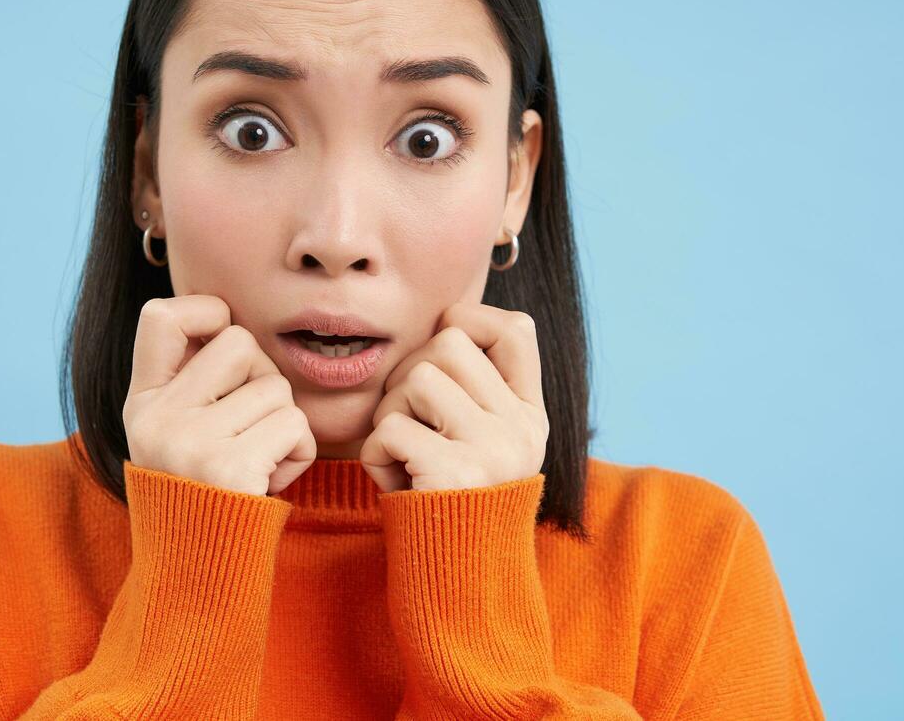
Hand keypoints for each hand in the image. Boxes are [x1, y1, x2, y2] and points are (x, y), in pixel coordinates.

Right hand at [123, 294, 316, 496]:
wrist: (197, 582)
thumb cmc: (204, 497)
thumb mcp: (175, 434)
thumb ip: (192, 381)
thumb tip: (225, 317)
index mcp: (142, 403)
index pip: (161, 315)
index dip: (205, 312)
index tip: (221, 339)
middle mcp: (157, 418)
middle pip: (241, 344)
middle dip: (263, 380)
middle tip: (250, 428)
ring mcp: (188, 442)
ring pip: (277, 388)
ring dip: (285, 424)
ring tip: (257, 464)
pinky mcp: (228, 470)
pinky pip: (294, 427)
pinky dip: (299, 453)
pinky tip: (270, 481)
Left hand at [359, 302, 547, 491]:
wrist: (449, 583)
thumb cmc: (442, 498)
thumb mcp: (475, 440)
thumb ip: (469, 387)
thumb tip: (441, 319)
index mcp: (529, 416)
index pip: (515, 329)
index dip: (468, 322)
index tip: (439, 363)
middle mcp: (522, 429)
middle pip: (449, 343)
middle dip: (407, 376)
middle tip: (408, 424)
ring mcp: (496, 450)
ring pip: (418, 377)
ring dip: (388, 414)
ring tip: (400, 454)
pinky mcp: (459, 476)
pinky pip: (391, 427)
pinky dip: (375, 453)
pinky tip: (393, 480)